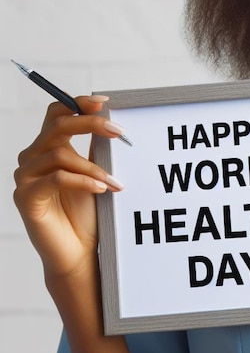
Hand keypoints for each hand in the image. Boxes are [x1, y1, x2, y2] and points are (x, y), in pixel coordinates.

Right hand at [13, 96, 124, 283]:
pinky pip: (56, 179)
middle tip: (119, 132)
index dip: (78, 103)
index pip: (57, 114)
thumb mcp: (95, 173)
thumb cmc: (88, 212)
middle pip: (57, 126)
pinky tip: (102, 188)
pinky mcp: (26, 198)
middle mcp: (33, 158)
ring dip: (93, 166)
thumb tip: (111, 121)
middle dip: (91, 124)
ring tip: (115, 182)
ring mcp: (26, 177)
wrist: (80, 250)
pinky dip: (83, 181)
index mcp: (49, 148)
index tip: (105, 102)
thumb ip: (96, 148)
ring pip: (60, 154)